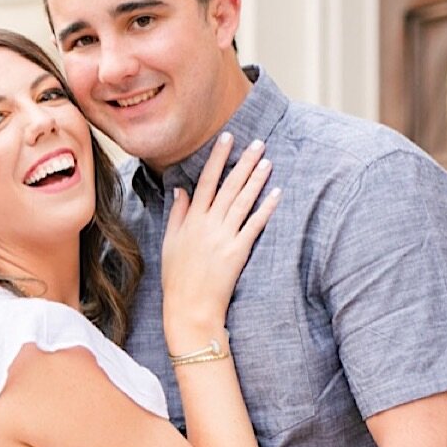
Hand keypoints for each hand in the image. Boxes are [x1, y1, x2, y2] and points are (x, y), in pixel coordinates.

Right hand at [161, 134, 280, 344]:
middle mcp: (207, 224)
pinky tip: (276, 193)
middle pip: (228, 187)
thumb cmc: (177, 279)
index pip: (205, 181)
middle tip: (257, 143)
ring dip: (256, 179)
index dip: (218, 159)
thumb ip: (177, 214)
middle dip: (243, 163)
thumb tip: (182, 190)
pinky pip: (255, 225)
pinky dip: (265, 208)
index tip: (227, 139)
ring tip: (267, 161)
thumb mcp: (170, 243)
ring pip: (243, 201)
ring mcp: (223, 237)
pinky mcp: (238, 251)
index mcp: (190, 220)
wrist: (189, 308)